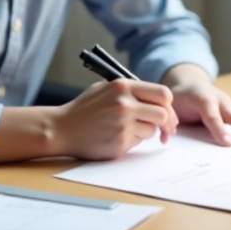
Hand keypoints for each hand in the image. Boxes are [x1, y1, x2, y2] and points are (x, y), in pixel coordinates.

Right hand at [53, 79, 178, 159]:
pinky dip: (133, 140)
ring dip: (147, 132)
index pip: (162, 93)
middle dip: (167, 123)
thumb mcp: (105, 89)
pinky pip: (139, 142)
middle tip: (166, 129)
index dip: (169, 104)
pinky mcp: (119, 142)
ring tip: (128, 130)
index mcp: (122, 87)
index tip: (166, 111)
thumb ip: (130, 91)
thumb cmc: (84, 109)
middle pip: (164, 114)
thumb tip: (157, 99)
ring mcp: (122, 124)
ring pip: (152, 130)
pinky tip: (117, 137)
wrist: (61, 129)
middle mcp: (125, 104)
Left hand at [164, 64, 230, 145]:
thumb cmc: (180, 99)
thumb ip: (170, 120)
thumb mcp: (171, 107)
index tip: (228, 144)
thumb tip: (167, 136)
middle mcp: (216, 98)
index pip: (211, 116)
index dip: (219, 130)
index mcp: (200, 98)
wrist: (190, 84)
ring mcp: (226, 100)